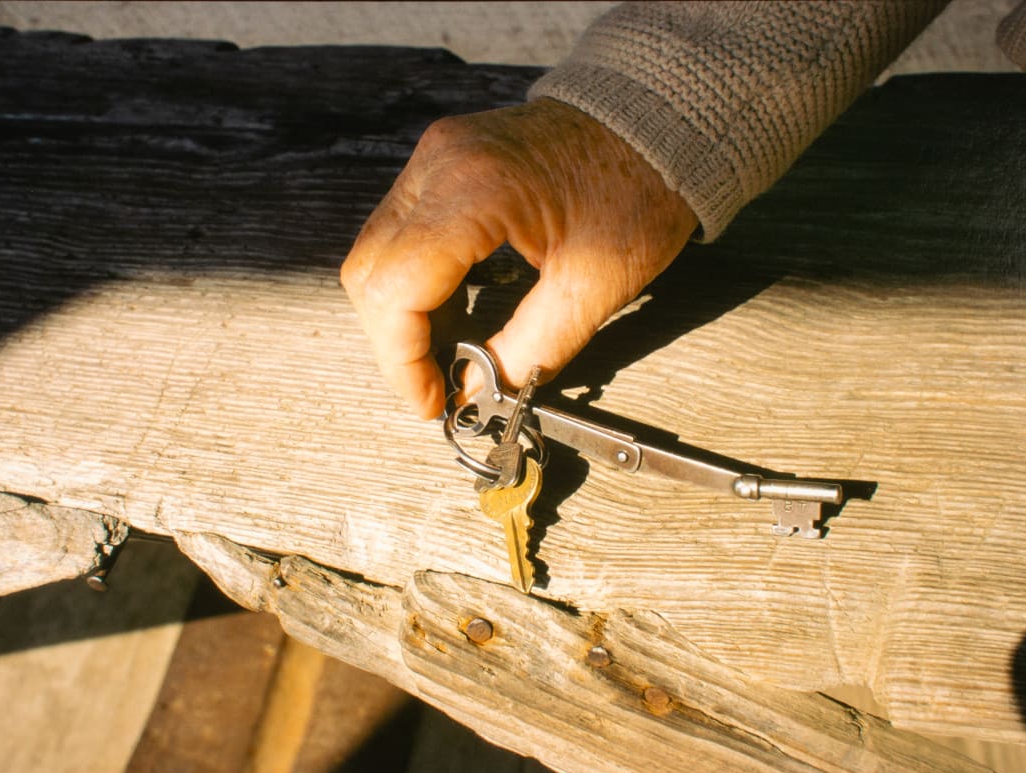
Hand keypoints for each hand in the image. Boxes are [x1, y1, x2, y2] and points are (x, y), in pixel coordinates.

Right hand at [340, 98, 697, 418]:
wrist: (657, 119)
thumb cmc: (640, 187)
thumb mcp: (594, 286)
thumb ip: (530, 348)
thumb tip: (476, 390)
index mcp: (477, 190)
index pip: (395, 288)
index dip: (401, 358)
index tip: (430, 400)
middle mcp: (440, 163)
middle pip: (369, 271)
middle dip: (393, 341)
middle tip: (433, 384)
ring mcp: (436, 155)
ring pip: (375, 250)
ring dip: (397, 312)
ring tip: (443, 351)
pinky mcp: (444, 160)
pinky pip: (398, 228)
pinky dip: (410, 279)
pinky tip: (449, 308)